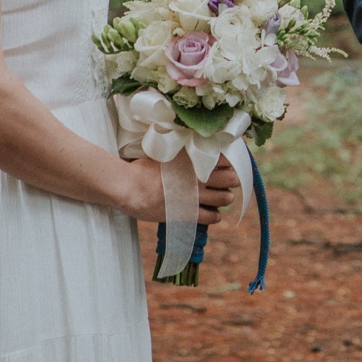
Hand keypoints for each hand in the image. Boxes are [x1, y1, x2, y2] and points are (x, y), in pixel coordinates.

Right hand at [120, 159, 241, 224]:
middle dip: (232, 179)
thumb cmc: (143, 167)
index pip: (225, 159)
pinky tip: (213, 213)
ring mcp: (195, 196)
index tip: (227, 165)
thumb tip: (190, 144)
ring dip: (225, 197)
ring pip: (224, 198)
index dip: (229, 162)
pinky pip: (211, 217)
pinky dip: (215, 216)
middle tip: (228, 181)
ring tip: (222, 197)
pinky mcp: (188, 214)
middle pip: (230, 179)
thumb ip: (182, 150)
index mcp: (194, 160)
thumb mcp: (166, 153)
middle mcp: (199, 177)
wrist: (130, 187)